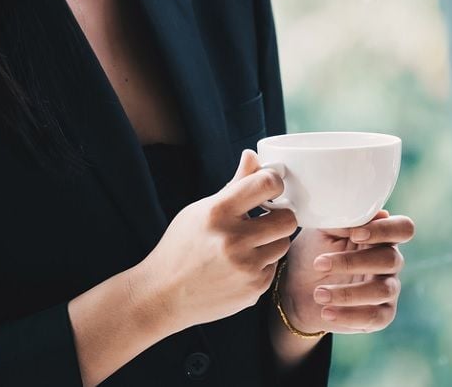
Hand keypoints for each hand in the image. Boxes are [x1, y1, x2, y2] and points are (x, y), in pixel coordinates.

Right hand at [132, 150, 297, 337]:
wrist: (163, 295)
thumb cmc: (181, 247)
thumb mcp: (201, 210)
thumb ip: (234, 184)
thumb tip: (252, 155)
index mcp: (218, 212)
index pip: (266, 184)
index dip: (273, 183)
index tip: (270, 188)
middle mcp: (233, 240)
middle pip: (288, 219)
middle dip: (280, 216)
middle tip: (267, 218)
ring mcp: (245, 267)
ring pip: (284, 244)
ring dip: (271, 241)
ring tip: (248, 244)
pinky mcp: (253, 289)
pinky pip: (274, 267)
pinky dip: (262, 264)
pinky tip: (239, 266)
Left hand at [279, 210, 414, 333]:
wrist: (299, 289)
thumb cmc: (315, 253)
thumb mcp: (322, 233)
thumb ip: (341, 223)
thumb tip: (361, 221)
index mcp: (381, 236)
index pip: (403, 228)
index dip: (385, 231)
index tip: (355, 235)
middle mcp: (390, 261)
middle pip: (391, 260)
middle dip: (354, 262)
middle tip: (319, 263)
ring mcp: (388, 288)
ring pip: (383, 290)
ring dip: (348, 293)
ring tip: (319, 294)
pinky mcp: (382, 315)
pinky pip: (375, 317)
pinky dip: (350, 315)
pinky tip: (327, 312)